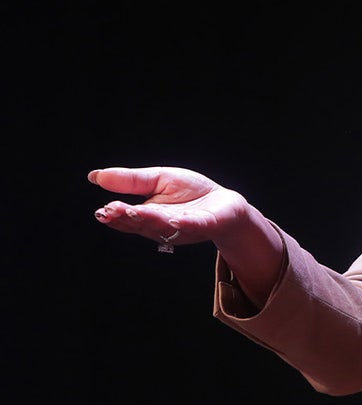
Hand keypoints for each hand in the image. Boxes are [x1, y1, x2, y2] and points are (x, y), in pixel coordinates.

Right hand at [89, 166, 283, 303]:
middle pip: (141, 223)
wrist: (224, 202)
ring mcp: (183, 227)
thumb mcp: (158, 180)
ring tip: (135, 211)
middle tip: (112, 210)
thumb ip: (130, 181)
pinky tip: (175, 218)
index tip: (103, 210)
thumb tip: (95, 176)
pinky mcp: (205, 224)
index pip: (126, 218)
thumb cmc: (190, 193)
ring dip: (149, 219)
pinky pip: (193, 225)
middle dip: (127, 217)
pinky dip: (184, 223)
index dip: (115, 215)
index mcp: (147, 216)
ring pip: (163, 226)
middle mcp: (161, 226)